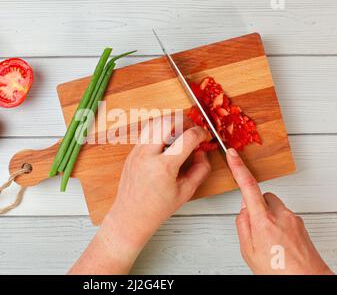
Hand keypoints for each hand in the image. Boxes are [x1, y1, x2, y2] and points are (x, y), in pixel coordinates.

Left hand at [69, 119, 211, 273]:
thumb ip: (200, 170)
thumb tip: (203, 152)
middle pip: (167, 122)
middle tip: (191, 129)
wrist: (131, 216)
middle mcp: (147, 155)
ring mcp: (137, 152)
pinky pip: (146, 133)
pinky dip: (159, 132)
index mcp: (163, 167)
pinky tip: (167, 142)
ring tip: (179, 133)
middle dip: (184, 121)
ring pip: (154, 123)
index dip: (200, 133)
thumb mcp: (186, 192)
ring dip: (170, 123)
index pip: (187, 137)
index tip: (204, 136)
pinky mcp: (132, 152)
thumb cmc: (156, 208)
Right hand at [226, 148, 332, 274]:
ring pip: (273, 207)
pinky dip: (277, 224)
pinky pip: (283, 215)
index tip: (233, 154)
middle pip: (262, 197)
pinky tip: (278, 242)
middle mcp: (280, 215)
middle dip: (255, 207)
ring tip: (268, 240)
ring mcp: (292, 218)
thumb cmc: (278, 271)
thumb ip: (242, 225)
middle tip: (254, 229)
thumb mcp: (248, 251)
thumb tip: (243, 210)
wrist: (306, 281)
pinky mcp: (300, 223)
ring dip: (267, 216)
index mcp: (263, 221)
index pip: (248, 187)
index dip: (238, 168)